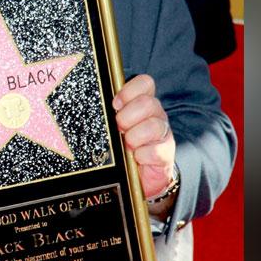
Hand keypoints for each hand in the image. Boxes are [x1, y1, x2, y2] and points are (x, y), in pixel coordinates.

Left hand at [113, 74, 176, 199]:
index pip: (145, 83)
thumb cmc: (122, 148)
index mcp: (143, 104)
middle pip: (148, 103)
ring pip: (152, 126)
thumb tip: (95, 100)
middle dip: (127, 117)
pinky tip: (137, 159)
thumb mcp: (115, 127)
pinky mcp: (166, 153)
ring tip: (128, 146)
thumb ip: (111, 113)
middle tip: (119, 129)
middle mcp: (156, 115)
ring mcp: (163, 133)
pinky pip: (154, 150)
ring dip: (134, 137)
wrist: (138, 177)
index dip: (129, 91)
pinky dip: (141, 156)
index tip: (115, 105)